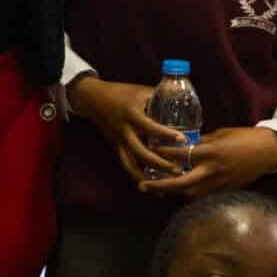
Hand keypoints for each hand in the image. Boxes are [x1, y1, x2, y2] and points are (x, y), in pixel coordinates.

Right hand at [68, 76, 187, 183]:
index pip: (150, 127)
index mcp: (131, 114)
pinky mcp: (115, 148)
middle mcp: (124, 130)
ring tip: (164, 186)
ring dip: (146, 176)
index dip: (166, 134)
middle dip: (160, 163)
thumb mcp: (140, 91)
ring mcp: (118, 141)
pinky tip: (149, 185)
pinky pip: (126, 165)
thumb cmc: (121, 92)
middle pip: (141, 153)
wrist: (93, 98)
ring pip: (130, 165)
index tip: (182, 140)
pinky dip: (136, 176)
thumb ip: (159, 99)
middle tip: (178, 170)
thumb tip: (182, 104)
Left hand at [138, 126, 276, 199]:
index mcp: (210, 152)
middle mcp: (212, 171)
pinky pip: (202, 196)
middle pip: (180, 183)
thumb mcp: (220, 134)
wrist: (268, 151)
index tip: (150, 151)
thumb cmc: (244, 138)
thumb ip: (202, 143)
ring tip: (158, 190)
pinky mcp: (226, 191)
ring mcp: (219, 184)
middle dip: (160, 186)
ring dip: (173, 193)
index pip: (180, 155)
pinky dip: (189, 195)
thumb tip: (185, 146)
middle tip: (142, 186)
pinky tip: (180, 192)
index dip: (163, 154)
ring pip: (190, 194)